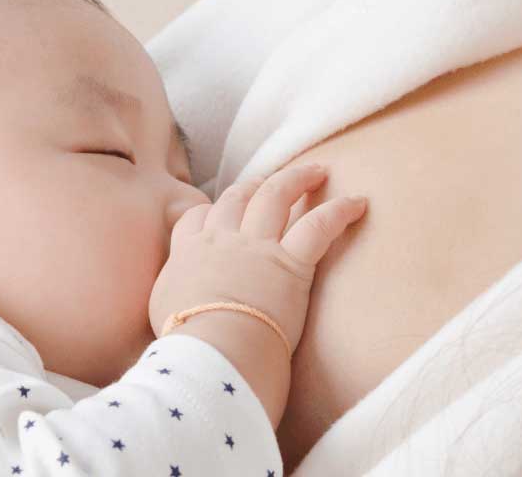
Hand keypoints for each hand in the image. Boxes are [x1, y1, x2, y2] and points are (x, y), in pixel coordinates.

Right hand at [149, 163, 366, 352]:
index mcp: (189, 254)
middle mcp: (222, 240)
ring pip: (277, 196)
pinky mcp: (290, 263)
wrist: (211, 352)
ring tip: (316, 170)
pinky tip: (358, 203)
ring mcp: (257, 247)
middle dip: (256, 183)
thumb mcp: (163, 313)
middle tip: (271, 179)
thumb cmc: (186, 344)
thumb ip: (173, 297)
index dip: (211, 212)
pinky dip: (340, 211)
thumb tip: (177, 305)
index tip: (222, 212)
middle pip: (238, 197)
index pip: (196, 219)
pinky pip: (319, 226)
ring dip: (297, 178)